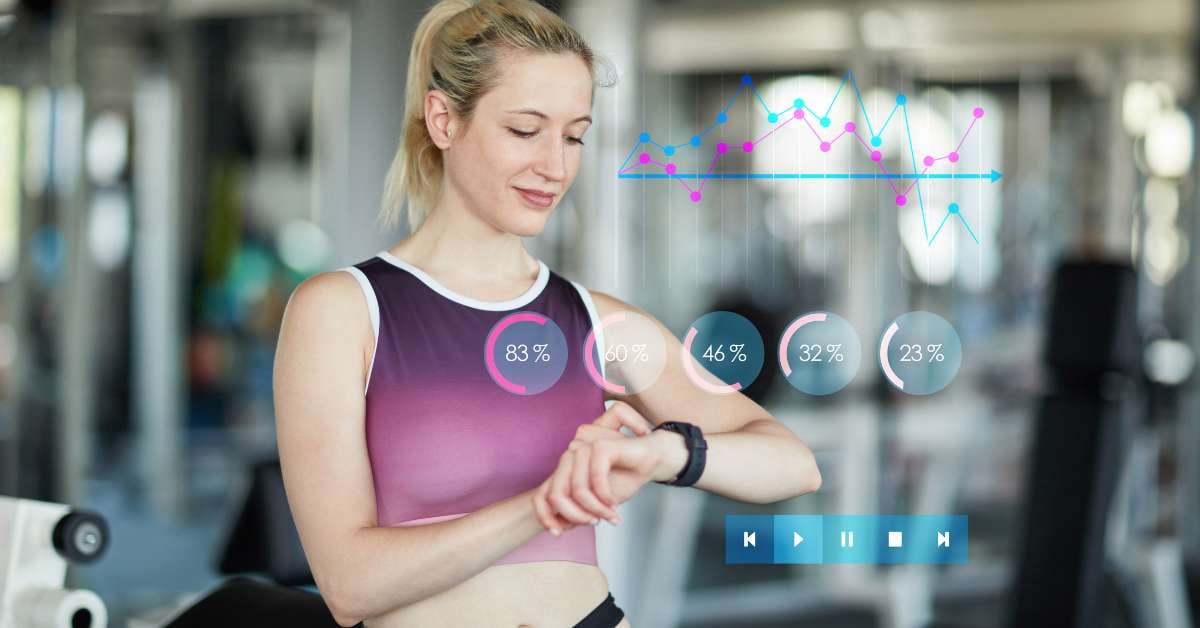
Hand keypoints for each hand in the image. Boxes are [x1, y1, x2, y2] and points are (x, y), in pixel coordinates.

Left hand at [532, 402, 657, 535]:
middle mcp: (570, 456)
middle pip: (556, 495)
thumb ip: (578, 510)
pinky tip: (614, 503)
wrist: (653, 459)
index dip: (546, 517)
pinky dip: (605, 496)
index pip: (542, 495)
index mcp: (565, 468)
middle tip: (595, 523)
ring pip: (577, 491)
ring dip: (596, 509)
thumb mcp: (597, 501)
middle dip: (576, 516)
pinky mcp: (600, 446)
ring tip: (611, 515)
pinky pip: (595, 480)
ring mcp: (583, 448)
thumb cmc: (625, 478)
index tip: (558, 534)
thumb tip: (560, 527)